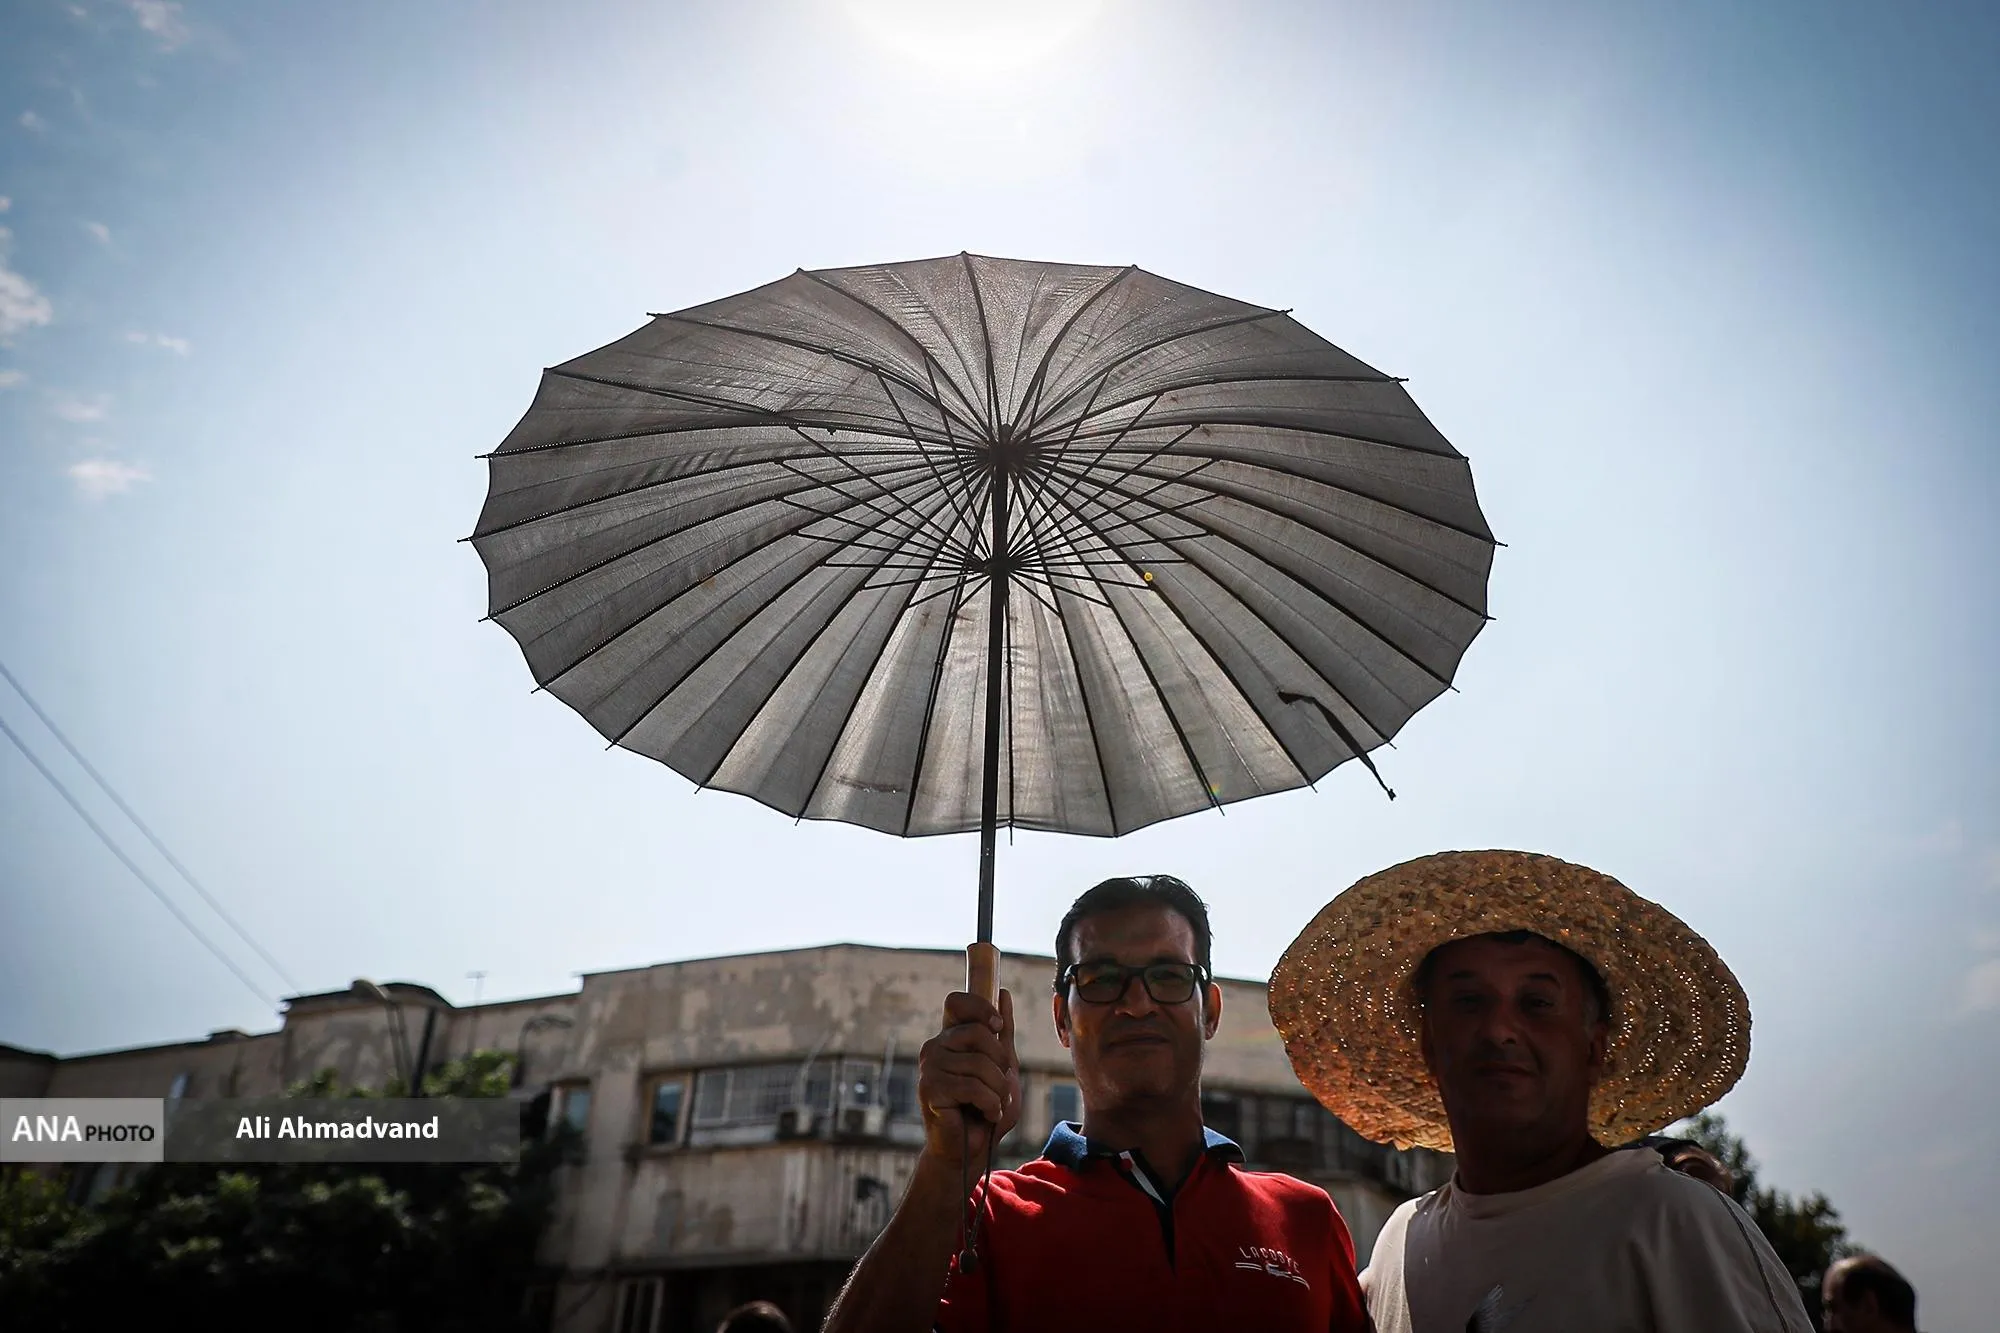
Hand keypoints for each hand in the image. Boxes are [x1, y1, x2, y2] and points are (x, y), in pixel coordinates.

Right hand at [915, 989, 1019, 1171]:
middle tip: (998, 1085)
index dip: (981, 1008)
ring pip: (980, 1064)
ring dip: (998, 1090)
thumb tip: (1002, 993)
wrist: (972, 1150)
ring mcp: (929, 1067)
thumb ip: (1002, 1033)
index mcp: (951, 1038)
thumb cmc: (986, 1108)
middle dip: (1001, 1062)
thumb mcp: (1003, 1067)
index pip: (956, 1002)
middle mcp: (935, 1047)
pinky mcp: (929, 1090)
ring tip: (992, 1104)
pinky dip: (990, 1103)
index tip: (998, 1028)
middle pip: (978, 1032)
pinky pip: (972, 1086)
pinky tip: (986, 1114)